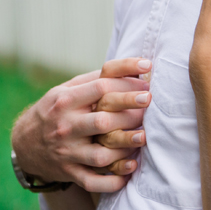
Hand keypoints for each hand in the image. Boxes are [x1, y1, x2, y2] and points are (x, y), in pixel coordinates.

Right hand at [10, 59, 150, 191]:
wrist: (24, 143)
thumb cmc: (56, 109)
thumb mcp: (67, 89)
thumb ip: (96, 78)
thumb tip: (134, 67)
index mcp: (65, 102)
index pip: (101, 89)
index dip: (127, 84)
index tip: (147, 83)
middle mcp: (66, 127)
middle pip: (103, 121)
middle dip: (130, 112)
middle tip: (149, 102)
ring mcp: (68, 152)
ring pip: (101, 154)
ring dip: (125, 147)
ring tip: (144, 137)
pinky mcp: (70, 172)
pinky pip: (92, 181)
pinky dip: (112, 181)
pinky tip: (130, 170)